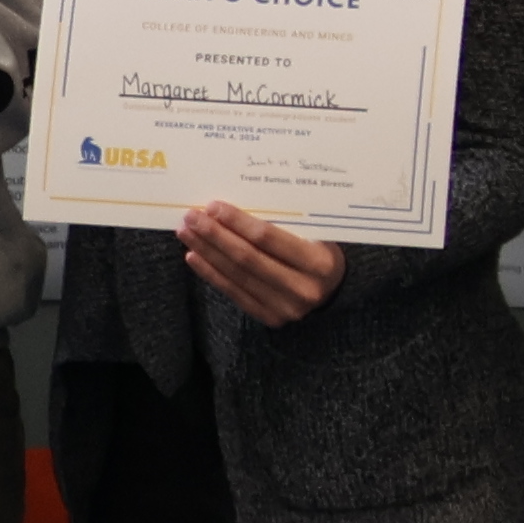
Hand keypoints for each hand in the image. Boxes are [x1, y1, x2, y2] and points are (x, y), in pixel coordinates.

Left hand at [173, 200, 344, 327]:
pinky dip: (212, 274)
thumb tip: (234, 204)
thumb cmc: (321, 249)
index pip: (268, 239)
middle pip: (247, 259)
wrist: (335, 287)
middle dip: (215, 236)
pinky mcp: (270, 318)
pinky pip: (234, 293)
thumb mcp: (315, 231)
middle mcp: (303, 289)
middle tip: (192, 217)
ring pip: (237, 276)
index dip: (237, 222)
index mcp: (319, 262)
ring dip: (207, 252)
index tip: (213, 207)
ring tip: (188, 233)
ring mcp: (285, 308)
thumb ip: (283, 221)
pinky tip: (195, 257)